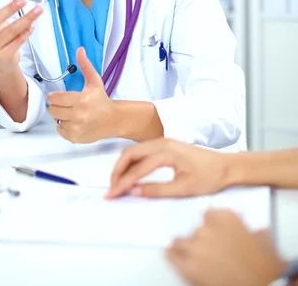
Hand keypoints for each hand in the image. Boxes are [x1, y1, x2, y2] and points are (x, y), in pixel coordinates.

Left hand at [47, 47, 117, 143]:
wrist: (113, 120)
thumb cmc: (102, 100)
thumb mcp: (94, 81)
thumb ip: (85, 65)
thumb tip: (79, 50)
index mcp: (81, 100)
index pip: (55, 99)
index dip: (54, 96)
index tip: (59, 96)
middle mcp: (78, 115)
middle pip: (53, 110)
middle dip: (57, 106)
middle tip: (66, 104)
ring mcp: (77, 128)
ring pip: (57, 121)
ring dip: (62, 117)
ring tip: (72, 113)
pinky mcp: (76, 138)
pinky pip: (61, 131)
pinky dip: (65, 127)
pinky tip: (74, 122)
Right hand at [107, 138, 229, 198]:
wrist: (225, 166)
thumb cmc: (209, 177)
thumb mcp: (184, 189)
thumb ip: (157, 190)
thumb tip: (134, 192)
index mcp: (166, 152)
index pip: (137, 168)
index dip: (122, 183)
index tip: (111, 195)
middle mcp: (161, 143)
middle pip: (129, 154)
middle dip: (117, 171)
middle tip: (111, 189)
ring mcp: (162, 141)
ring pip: (133, 151)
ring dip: (122, 166)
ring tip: (117, 184)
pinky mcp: (164, 144)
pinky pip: (141, 151)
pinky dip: (131, 162)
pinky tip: (129, 174)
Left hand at [166, 210, 285, 285]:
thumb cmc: (264, 269)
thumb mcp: (264, 244)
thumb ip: (255, 233)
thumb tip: (258, 232)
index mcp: (226, 217)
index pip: (208, 213)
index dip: (210, 224)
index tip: (211, 229)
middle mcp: (207, 227)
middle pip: (194, 228)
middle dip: (199, 238)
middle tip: (208, 250)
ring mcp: (196, 246)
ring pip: (180, 241)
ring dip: (185, 247)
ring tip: (191, 256)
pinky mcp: (188, 266)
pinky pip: (171, 256)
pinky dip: (171, 256)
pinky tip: (169, 255)